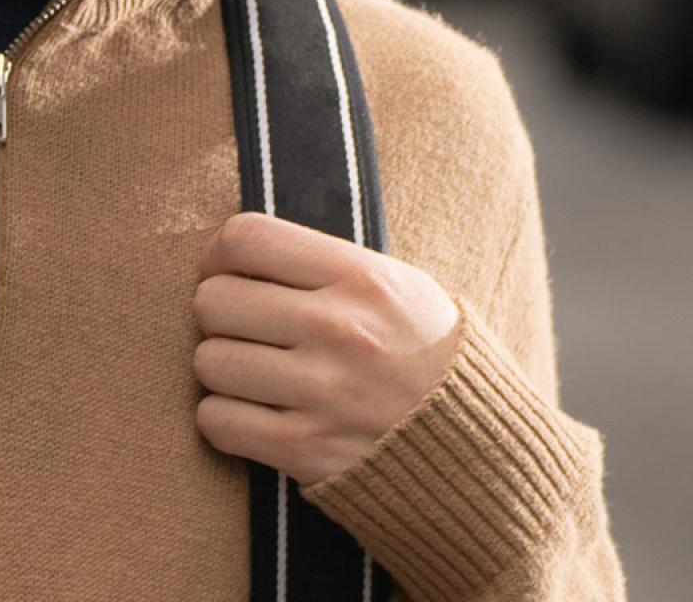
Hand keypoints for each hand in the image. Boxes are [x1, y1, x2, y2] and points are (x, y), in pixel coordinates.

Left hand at [192, 211, 459, 485]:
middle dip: (218, 314)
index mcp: (360, 276)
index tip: (226, 270)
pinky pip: (217, 421)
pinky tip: (254, 414)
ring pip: (209, 362)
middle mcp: (338, 329)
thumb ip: (322, 264)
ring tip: (254, 373)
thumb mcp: (396, 286)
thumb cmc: (425, 356)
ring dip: (220, 369)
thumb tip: (236, 252)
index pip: (247, 238)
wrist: (484, 453)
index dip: (220, 254)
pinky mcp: (307, 449)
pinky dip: (224, 419)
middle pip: (214, 300)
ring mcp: (322, 391)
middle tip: (242, 328)